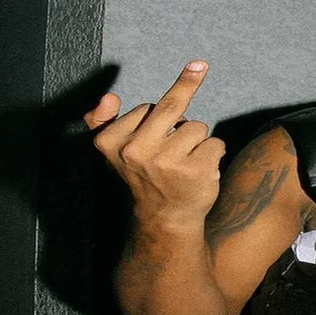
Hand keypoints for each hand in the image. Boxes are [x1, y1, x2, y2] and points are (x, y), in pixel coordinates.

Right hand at [83, 61, 225, 226]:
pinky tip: (200, 171)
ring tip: (184, 163)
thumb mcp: (112, 152)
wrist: (165, 217)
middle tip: (191, 101)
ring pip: (197, 126)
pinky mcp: (195, 170)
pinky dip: (214, 154)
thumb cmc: (144, 177)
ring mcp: (166, 161)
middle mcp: (136, 151)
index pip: (146, 108)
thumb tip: (108, 96)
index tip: (157, 138)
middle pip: (173, 107)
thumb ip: (100, 121)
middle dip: (185, 104)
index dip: (156, 122)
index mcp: (112, 142)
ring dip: (197, 141)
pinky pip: (216, 143)